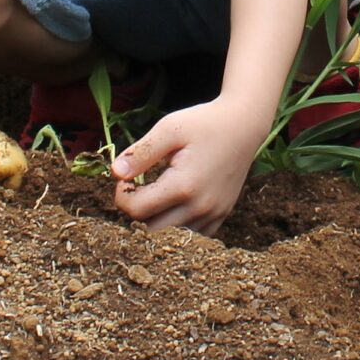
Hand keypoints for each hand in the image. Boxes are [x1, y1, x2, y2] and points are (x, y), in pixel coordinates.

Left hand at [111, 95, 269, 232]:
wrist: (244, 125)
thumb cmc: (204, 123)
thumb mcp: (169, 129)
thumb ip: (141, 153)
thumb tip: (114, 173)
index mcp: (183, 186)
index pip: (136, 211)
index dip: (122, 195)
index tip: (125, 178)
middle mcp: (200, 207)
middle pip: (150, 231)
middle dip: (136, 212)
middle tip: (137, 188)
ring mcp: (213, 214)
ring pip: (171, 236)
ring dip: (157, 219)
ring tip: (157, 193)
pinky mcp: (221, 216)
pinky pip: (192, 236)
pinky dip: (178, 225)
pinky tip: (176, 202)